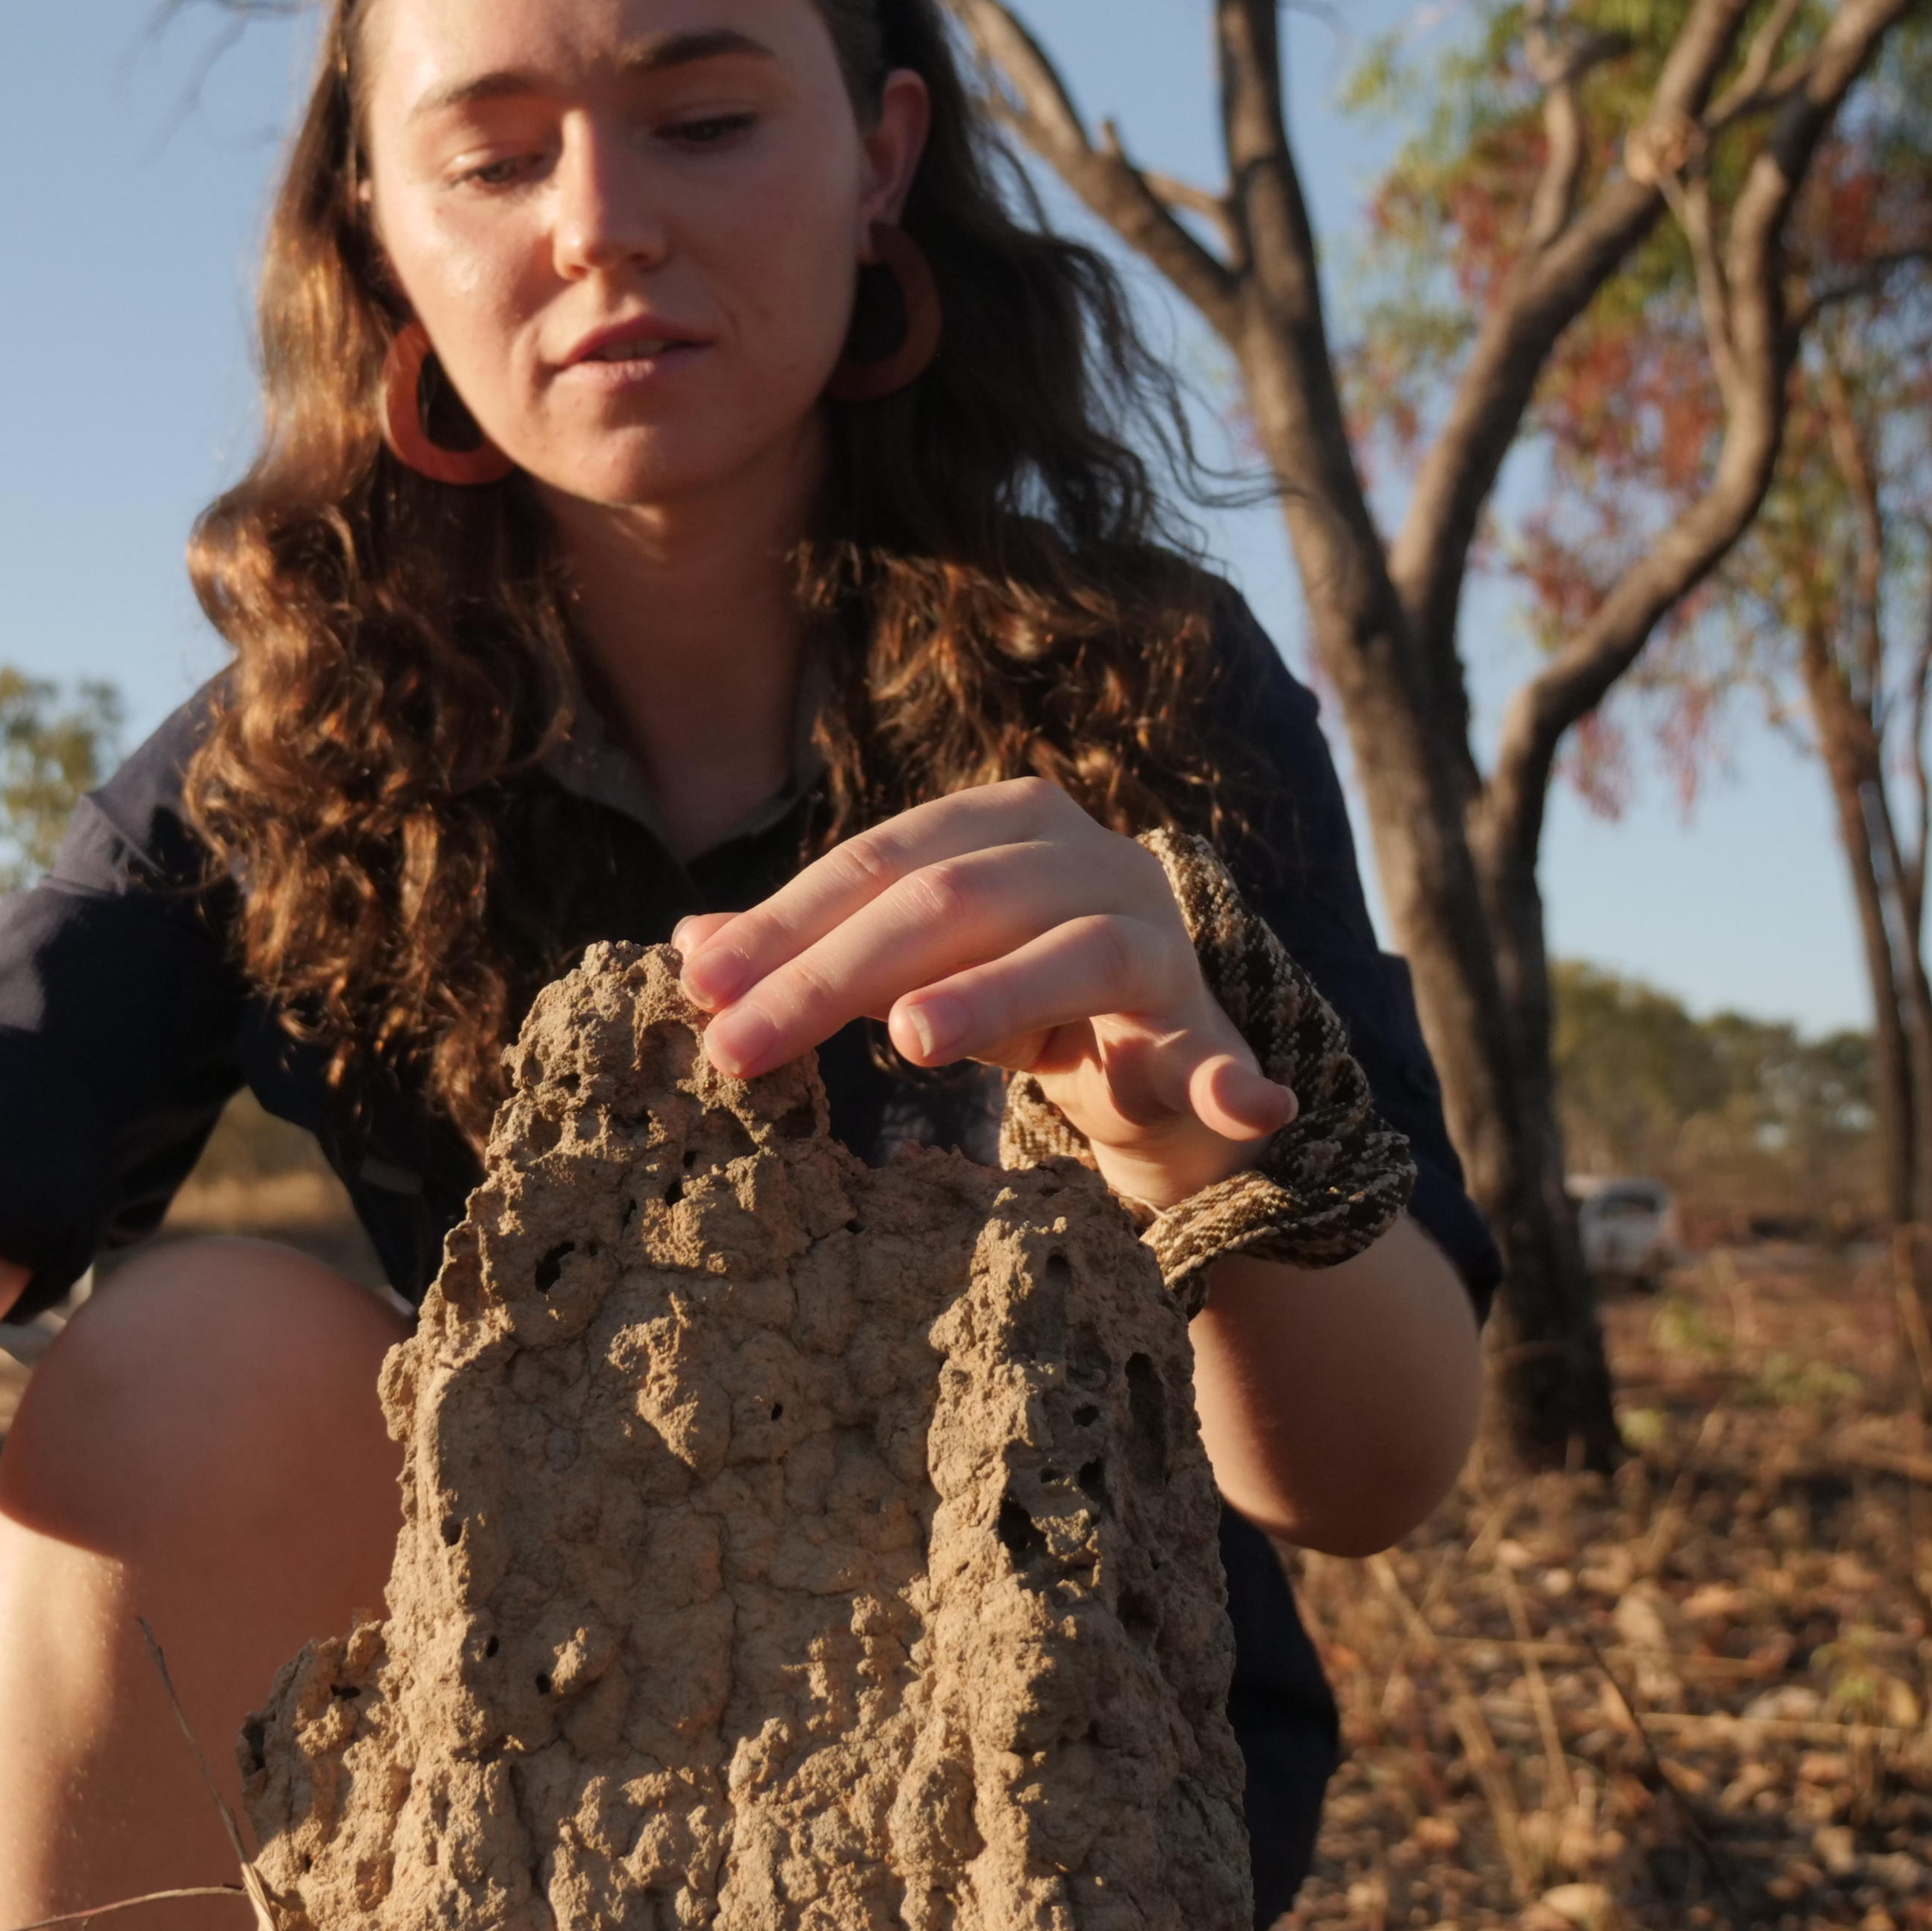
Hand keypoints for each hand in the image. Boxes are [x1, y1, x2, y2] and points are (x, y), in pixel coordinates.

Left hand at [671, 777, 1292, 1208]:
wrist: (1159, 1056)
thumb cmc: (1015, 999)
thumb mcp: (912, 969)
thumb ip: (819, 951)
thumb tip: (692, 947)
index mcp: (1005, 823)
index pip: (879, 860)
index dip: (786, 921)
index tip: (702, 987)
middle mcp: (1089, 858)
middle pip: (948, 900)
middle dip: (833, 972)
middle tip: (740, 1044)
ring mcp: (1159, 934)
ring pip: (1071, 953)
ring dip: (994, 997)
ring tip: (910, 1042)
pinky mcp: (1208, 1023)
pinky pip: (1214, 1051)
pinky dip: (1224, 1080)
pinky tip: (1239, 1107)